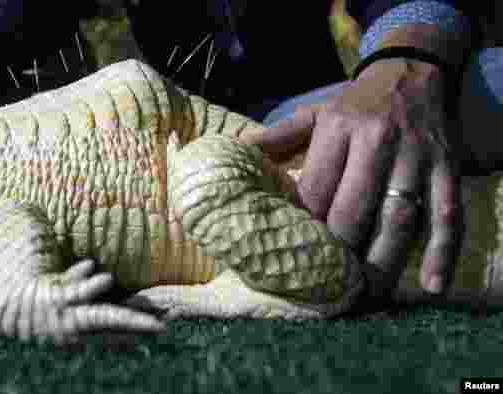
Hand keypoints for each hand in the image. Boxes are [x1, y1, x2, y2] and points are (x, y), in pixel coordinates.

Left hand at [247, 59, 461, 298]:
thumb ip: (277, 137)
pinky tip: (432, 284)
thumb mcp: (313, 112)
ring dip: (384, 260)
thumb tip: (234, 150)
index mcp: (339, 128)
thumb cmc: (354, 105)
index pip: (317, 186)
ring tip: (367, 295)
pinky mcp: (448, 168)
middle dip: (341, 249)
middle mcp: (379, 140)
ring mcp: (417, 156)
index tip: (295, 255)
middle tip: (329, 286)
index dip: (306, 224)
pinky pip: (448, 214)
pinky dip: (442, 251)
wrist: (411, 72)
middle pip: (357, 206)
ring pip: (401, 215)